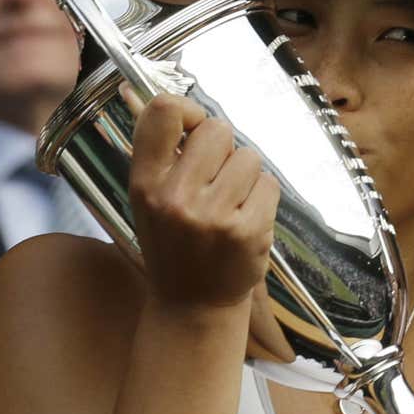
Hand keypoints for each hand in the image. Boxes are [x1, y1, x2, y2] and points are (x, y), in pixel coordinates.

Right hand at [125, 90, 280, 309]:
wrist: (192, 305)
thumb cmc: (174, 244)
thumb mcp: (150, 200)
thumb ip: (164, 156)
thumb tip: (188, 108)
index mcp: (145, 184)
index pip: (163, 113)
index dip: (187, 110)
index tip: (193, 128)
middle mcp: (175, 197)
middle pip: (217, 129)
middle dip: (223, 147)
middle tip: (217, 176)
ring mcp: (214, 216)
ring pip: (248, 157)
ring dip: (246, 174)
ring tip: (231, 202)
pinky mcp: (248, 231)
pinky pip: (269, 184)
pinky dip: (263, 196)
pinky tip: (246, 218)